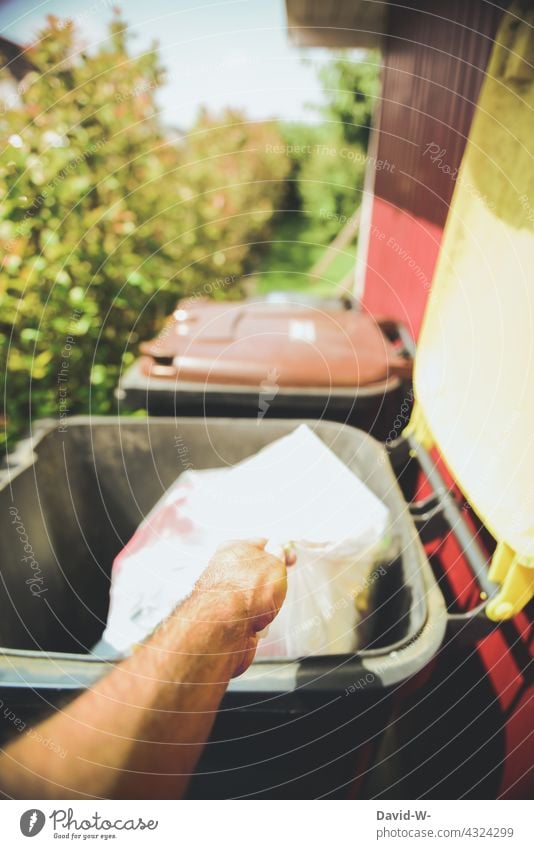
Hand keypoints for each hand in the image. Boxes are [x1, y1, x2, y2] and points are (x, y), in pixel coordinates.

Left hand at [194, 539, 286, 675]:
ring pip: (254, 596)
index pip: (260, 544)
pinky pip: (250, 617)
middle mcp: (224, 570)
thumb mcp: (274, 564)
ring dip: (265, 604)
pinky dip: (257, 622)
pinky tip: (257, 623)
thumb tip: (278, 552)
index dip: (278, 550)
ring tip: (266, 609)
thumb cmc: (244, 592)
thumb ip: (278, 556)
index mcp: (233, 549)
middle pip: (257, 572)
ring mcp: (222, 595)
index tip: (291, 558)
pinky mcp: (224, 619)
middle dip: (271, 582)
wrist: (224, 628)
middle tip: (278, 587)